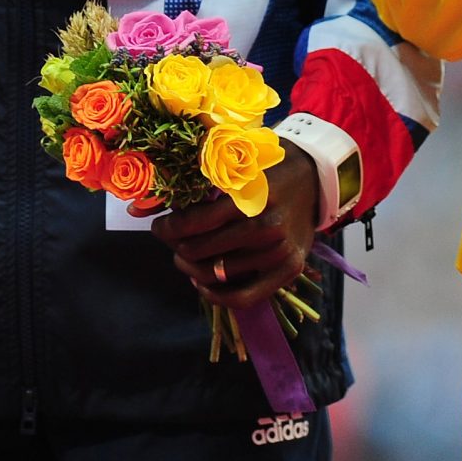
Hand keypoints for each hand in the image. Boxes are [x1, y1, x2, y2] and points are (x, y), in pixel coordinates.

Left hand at [146, 153, 319, 309]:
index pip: (195, 222)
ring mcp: (279, 252)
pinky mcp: (289, 270)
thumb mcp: (237, 164)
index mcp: (251, 195)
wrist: (315, 178)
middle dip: (176, 247)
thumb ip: (200, 182)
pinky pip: (245, 297)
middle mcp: (266, 226)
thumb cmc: (269, 168)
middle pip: (200, 250)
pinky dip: (217, 296)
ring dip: (191, 269)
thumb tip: (146, 204)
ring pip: (216, 274)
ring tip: (185, 259)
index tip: (159, 227)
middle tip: (171, 241)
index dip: (168, 228)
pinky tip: (202, 284)